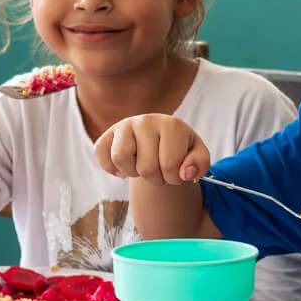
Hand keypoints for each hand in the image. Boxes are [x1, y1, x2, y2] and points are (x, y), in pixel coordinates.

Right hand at [93, 114, 210, 184]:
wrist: (161, 136)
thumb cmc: (181, 147)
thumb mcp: (198, 154)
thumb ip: (200, 164)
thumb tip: (185, 173)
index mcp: (172, 125)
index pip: (170, 165)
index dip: (174, 178)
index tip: (176, 173)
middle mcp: (146, 121)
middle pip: (146, 168)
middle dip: (156, 179)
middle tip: (160, 172)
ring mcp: (125, 125)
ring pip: (120, 158)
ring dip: (132, 173)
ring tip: (142, 168)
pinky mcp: (108, 134)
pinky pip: (101, 155)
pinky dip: (111, 168)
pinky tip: (125, 168)